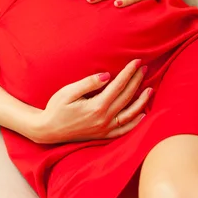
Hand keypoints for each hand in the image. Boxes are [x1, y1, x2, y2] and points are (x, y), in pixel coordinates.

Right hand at [33, 59, 152, 143]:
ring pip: (129, 114)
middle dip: (137, 81)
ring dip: (141, 101)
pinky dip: (135, 123)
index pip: (118, 86)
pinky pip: (124, 130)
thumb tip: (107, 76)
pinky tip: (142, 114)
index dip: (129, 72)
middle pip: (126, 97)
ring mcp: (104, 129)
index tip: (137, 62)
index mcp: (96, 106)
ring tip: (150, 89)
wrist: (47, 130)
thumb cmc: (56, 108)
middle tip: (144, 68)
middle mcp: (104, 119)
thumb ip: (88, 83)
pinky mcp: (102, 135)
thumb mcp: (68, 92)